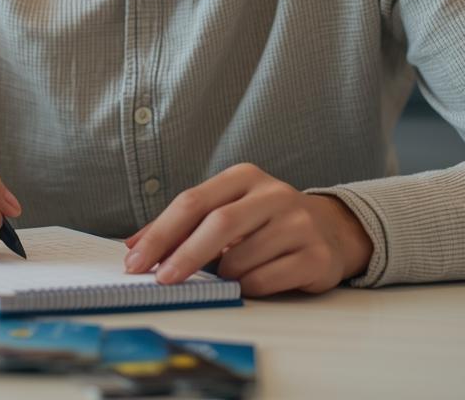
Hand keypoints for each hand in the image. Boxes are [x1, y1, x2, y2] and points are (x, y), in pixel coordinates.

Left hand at [122, 163, 371, 296]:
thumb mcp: (225, 209)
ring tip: (225, 275)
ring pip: (241, 259)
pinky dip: (247, 288)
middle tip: (160, 280)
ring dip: (222, 276)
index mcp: (244, 177)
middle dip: (183, 256)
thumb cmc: (264, 222)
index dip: (160, 233)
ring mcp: (298, 223)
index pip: (192, 201)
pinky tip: (250, 283)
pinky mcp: (316, 255)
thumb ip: (181, 225)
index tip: (136, 260)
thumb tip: (132, 245)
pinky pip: (265, 280)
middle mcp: (273, 194)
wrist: (331, 230)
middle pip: (218, 224)